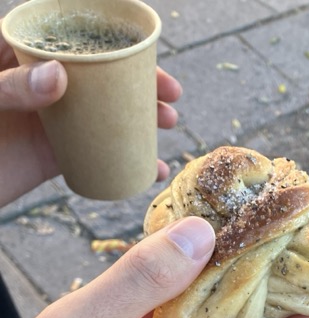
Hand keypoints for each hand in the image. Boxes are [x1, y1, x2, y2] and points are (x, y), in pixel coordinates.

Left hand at [0, 27, 181, 204]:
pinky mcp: (52, 153)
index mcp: (18, 52)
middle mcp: (38, 80)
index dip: (117, 43)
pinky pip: (97, 152)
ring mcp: (48, 117)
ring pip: (104, 112)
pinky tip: (152, 169)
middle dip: (140, 83)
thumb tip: (60, 76)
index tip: (149, 58)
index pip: (75, 36)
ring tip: (169, 127)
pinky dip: (127, 161)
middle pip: (100, 74)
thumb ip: (11, 86)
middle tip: (170, 98)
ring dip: (141, 119)